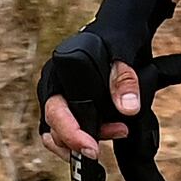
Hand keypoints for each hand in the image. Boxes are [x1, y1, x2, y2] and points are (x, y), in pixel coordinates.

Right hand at [38, 0, 179, 160]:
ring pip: (59, 133)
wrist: (121, 30)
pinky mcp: (72, 105)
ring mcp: (61, 97)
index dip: (72, 134)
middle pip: (53, 128)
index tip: (91, 148)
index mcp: (57, 73)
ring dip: (82, 141)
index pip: (55, 111)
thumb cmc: (116, 37)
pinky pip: (71, 130)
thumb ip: (124, 80)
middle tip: (102, 149)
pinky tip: (110, 132)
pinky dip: (87, 137)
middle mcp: (53, 87)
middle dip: (77, 142)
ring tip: (116, 132)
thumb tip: (128, 108)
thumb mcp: (123, 53)